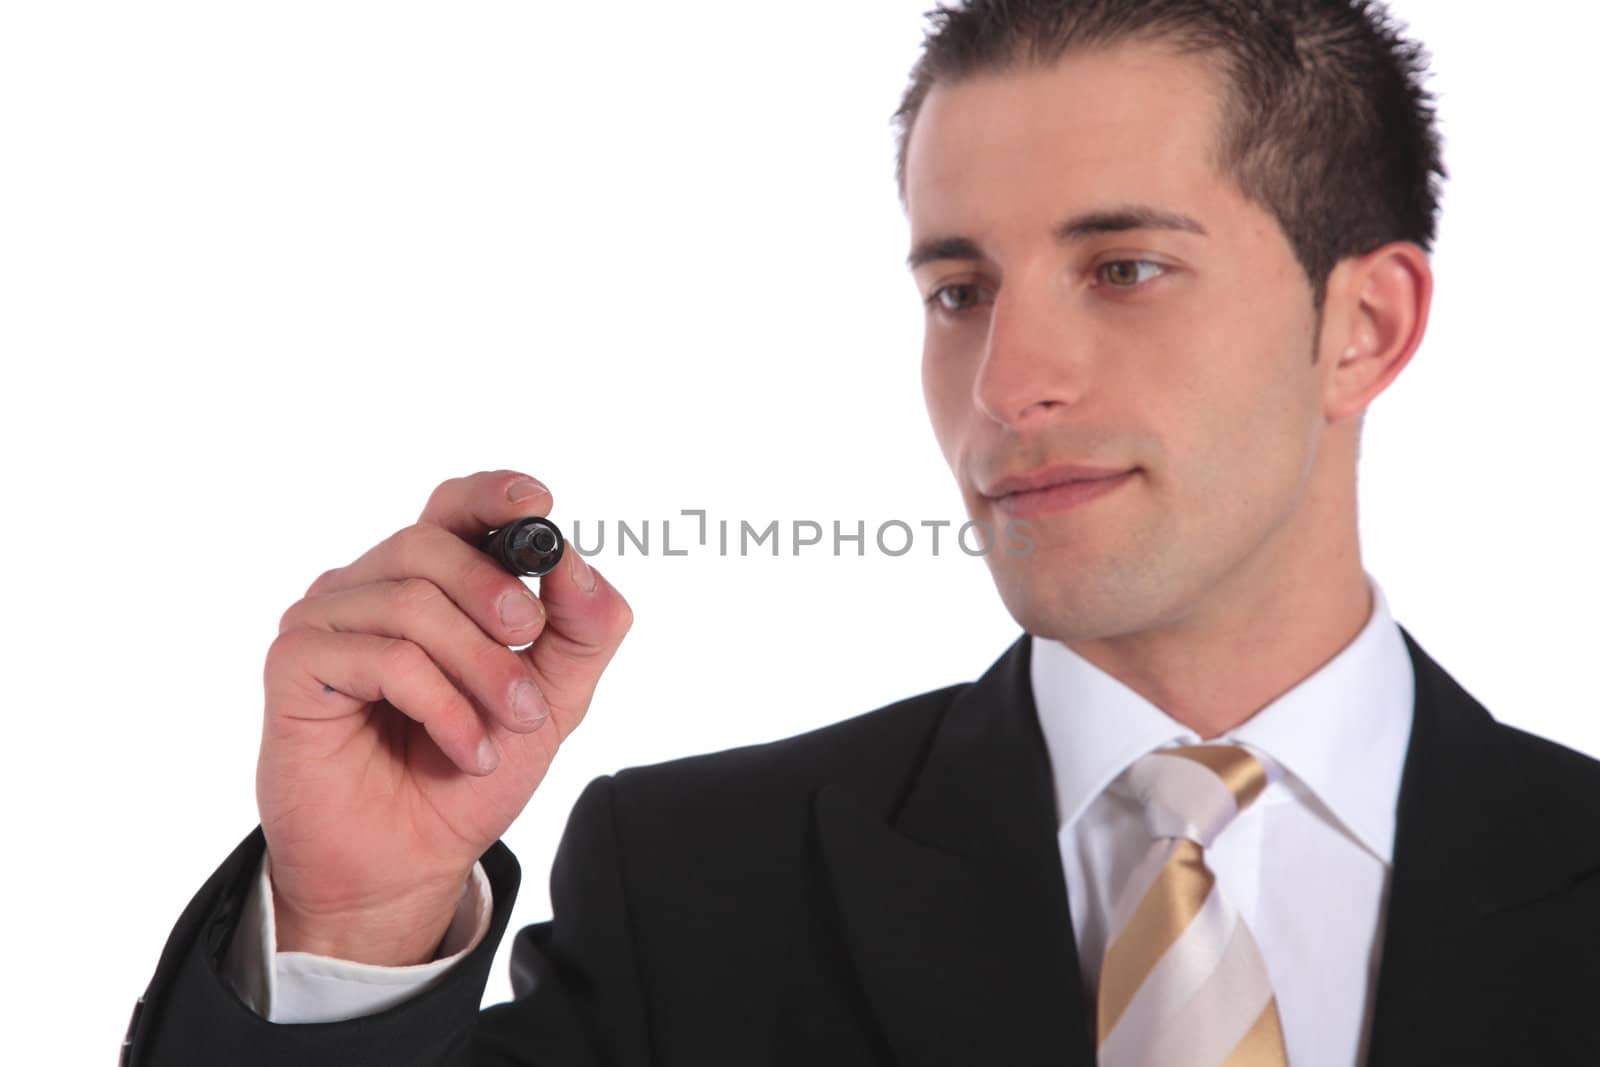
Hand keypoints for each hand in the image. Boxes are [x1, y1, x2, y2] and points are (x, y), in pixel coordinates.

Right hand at [256, 470, 631, 963]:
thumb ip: (580, 632)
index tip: (540, 504)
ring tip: (510, 726)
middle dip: (494, 597)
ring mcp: (326, 622)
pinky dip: (442, 705)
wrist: (409, 864)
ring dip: (480, 668)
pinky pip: (382, 657)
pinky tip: (467, 749)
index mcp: (429, 582)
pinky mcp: (296, 666)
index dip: (492, 494)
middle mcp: (370, 588)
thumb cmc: (466, 774)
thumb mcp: (551, 701)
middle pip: (431, 544)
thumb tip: (579, 566)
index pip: (453, 508)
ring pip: (412, 603)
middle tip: (532, 643)